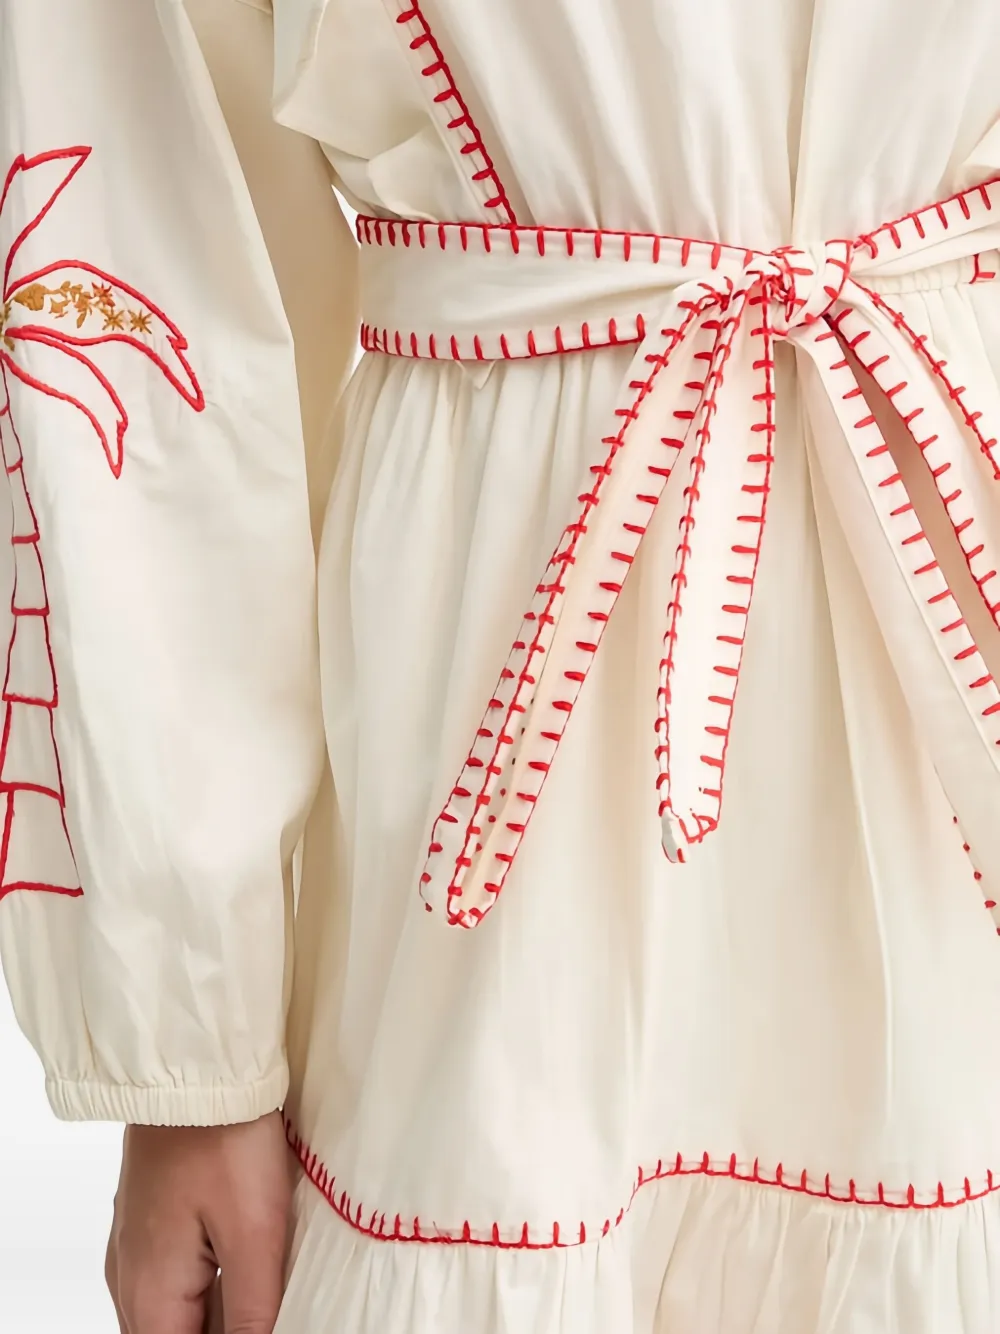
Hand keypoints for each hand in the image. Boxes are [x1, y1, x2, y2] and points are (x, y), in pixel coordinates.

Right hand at [106, 1110, 292, 1333]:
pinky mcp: (151, 1219)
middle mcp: (130, 1278)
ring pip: (175, 1311)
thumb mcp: (255, 1234)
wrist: (196, 1065)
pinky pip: (174, 1275)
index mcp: (150, 1294)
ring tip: (266, 1285)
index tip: (264, 1317)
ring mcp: (136, 1246)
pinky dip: (209, 1283)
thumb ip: (252, 1312)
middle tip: (270, 1302)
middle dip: (222, 1327)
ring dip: (217, 1311)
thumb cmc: (225, 1138)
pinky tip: (247, 1264)